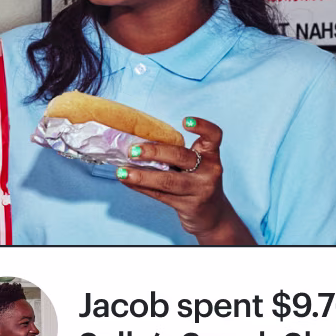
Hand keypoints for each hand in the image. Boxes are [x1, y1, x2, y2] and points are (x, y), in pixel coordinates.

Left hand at [114, 116, 254, 244]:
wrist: (212, 215)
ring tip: (122, 172)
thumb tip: (136, 143)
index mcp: (210, 155)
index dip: (202, 126)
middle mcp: (210, 171)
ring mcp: (200, 190)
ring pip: (168, 181)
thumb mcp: (195, 165)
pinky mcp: (189, 206)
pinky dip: (141, 187)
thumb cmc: (196, 182)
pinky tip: (127, 181)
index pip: (213, 136)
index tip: (184, 121)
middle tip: (132, 151)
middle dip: (154, 153)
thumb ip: (176, 154)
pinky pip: (160, 195)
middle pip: (182, 157)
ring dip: (141, 176)